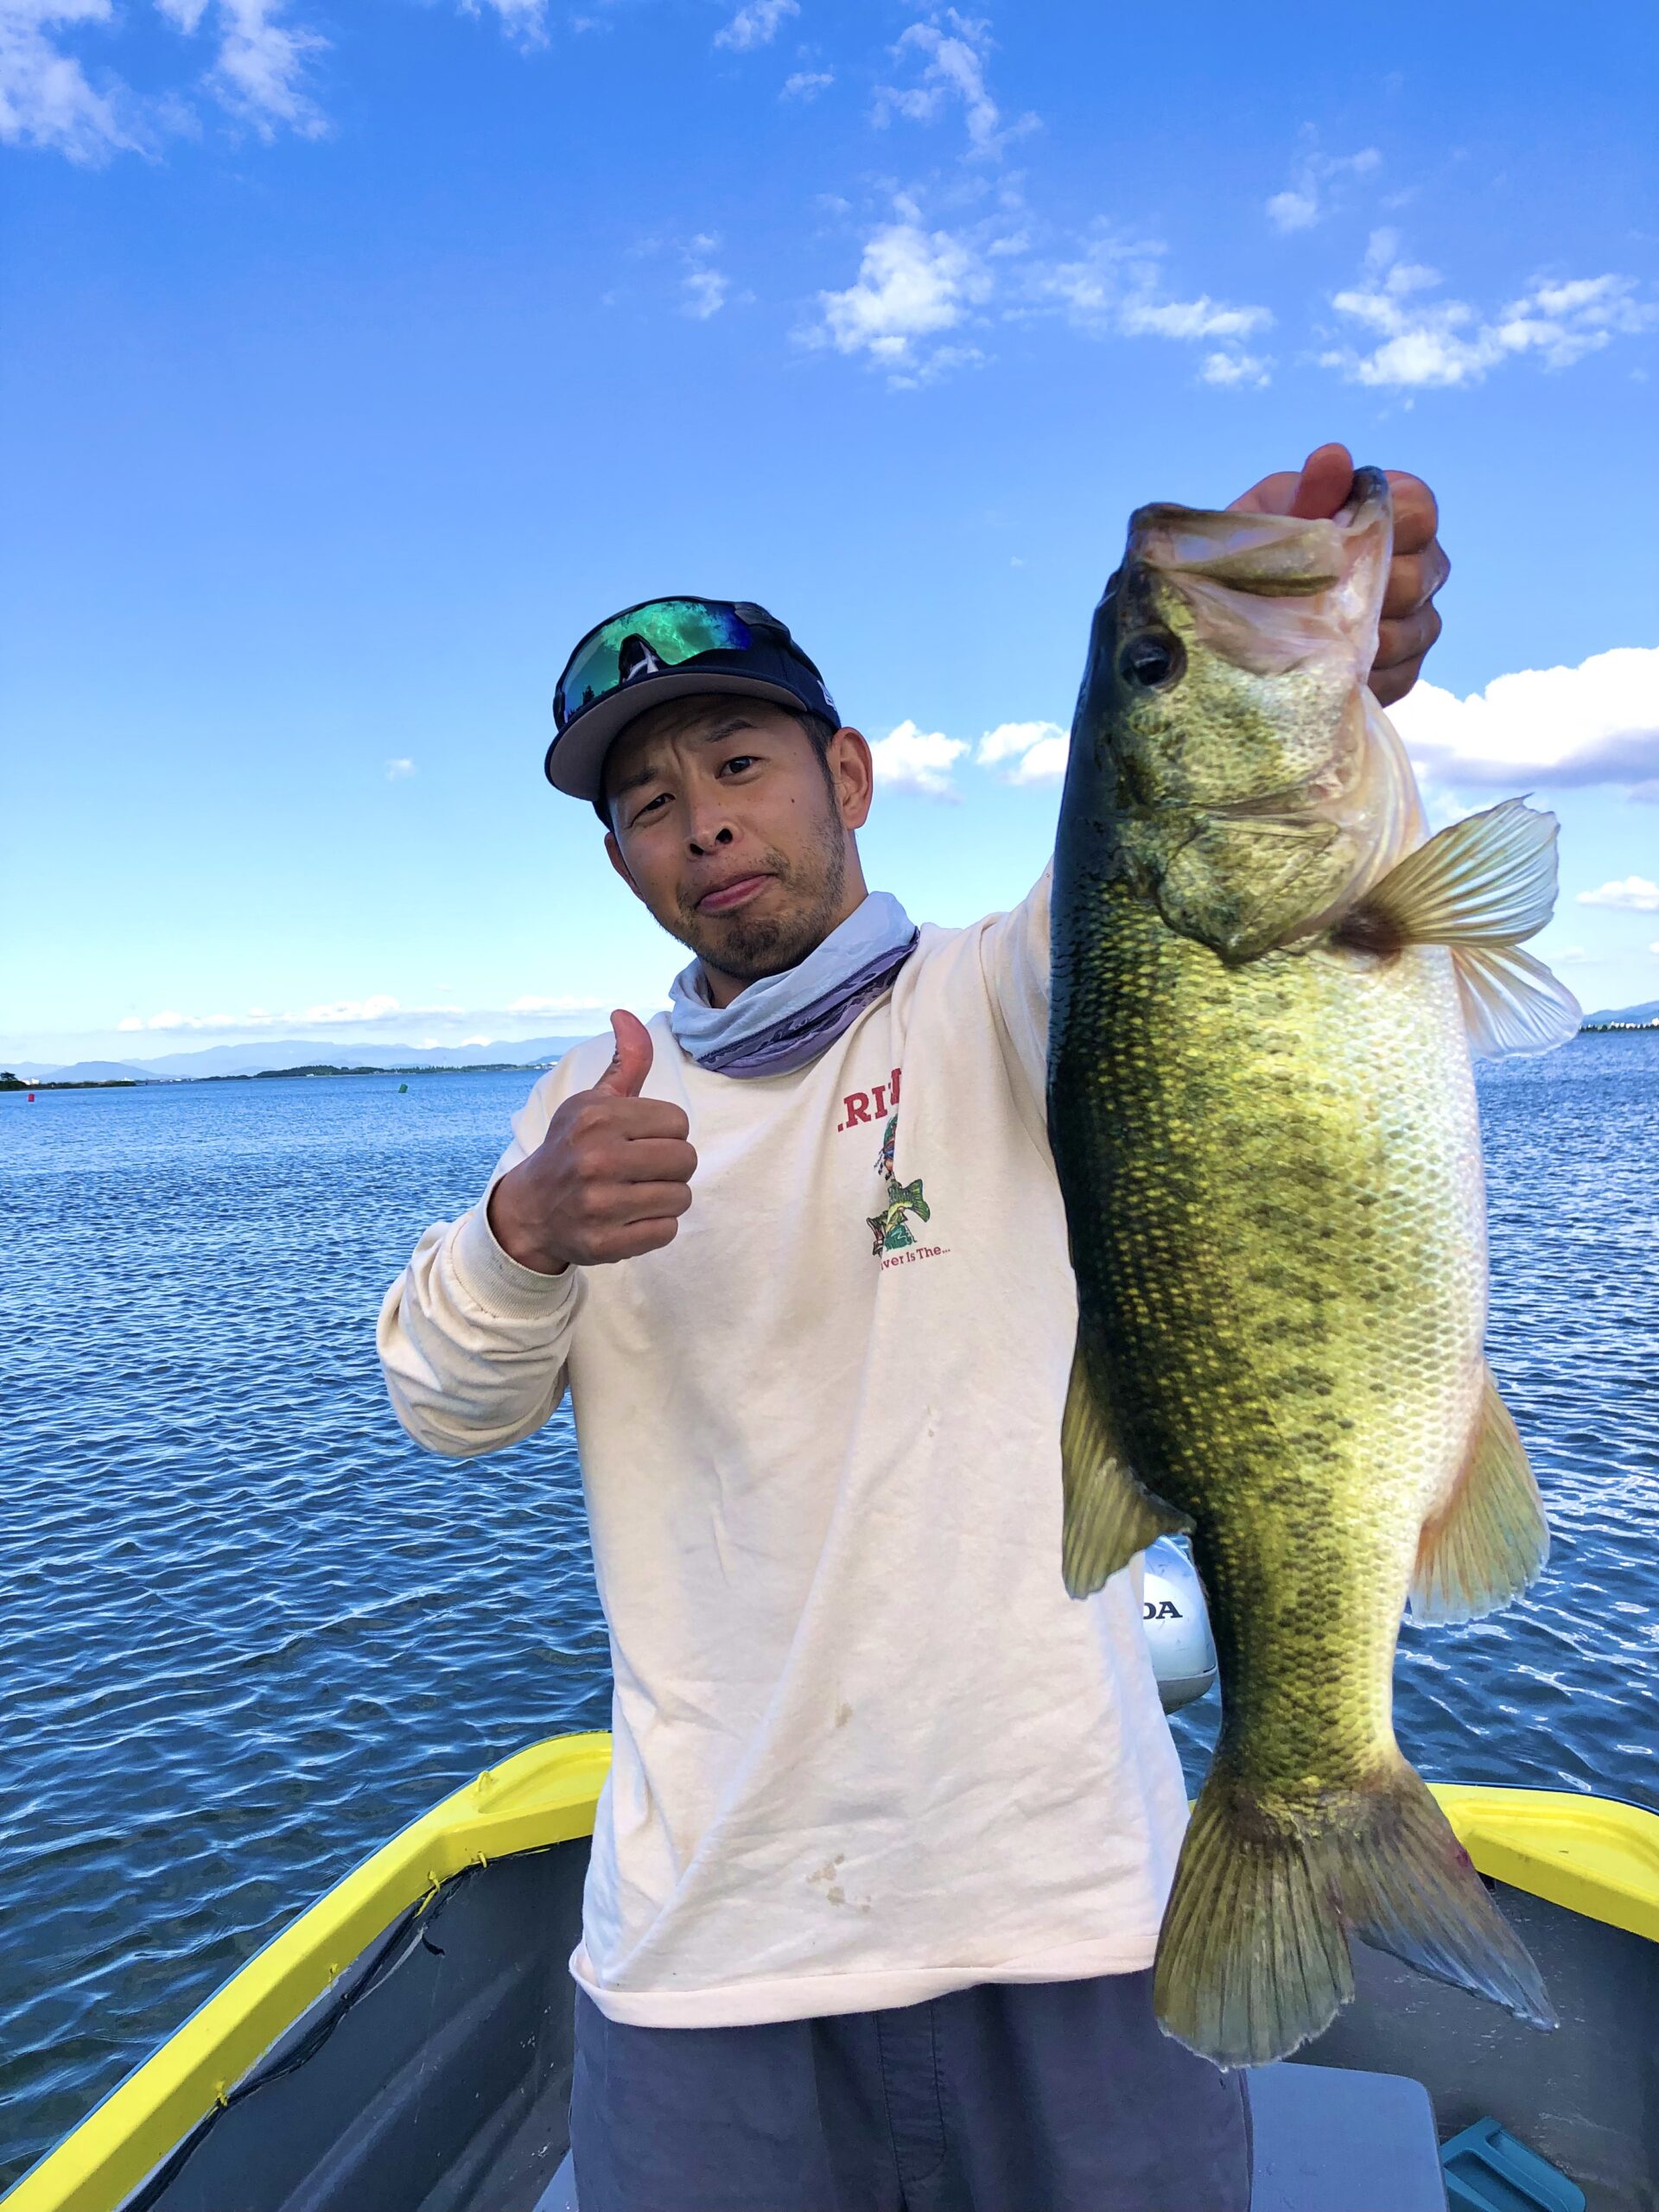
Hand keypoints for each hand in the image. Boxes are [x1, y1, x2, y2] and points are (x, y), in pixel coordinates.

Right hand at [486, 1011, 695, 1274]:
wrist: (531, 1210)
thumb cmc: (571, 1148)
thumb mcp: (592, 1102)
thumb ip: (625, 1062)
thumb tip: (625, 1013)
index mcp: (597, 1118)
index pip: (679, 1122)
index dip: (666, 1132)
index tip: (640, 1140)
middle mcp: (596, 1159)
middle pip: (686, 1160)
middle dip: (671, 1165)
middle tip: (642, 1169)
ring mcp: (600, 1205)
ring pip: (681, 1197)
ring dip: (666, 1196)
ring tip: (636, 1193)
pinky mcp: (605, 1244)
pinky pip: (667, 1231)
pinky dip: (656, 1226)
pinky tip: (630, 1218)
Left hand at [1229, 442, 1449, 706]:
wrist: (1229, 617)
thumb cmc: (1256, 555)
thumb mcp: (1268, 518)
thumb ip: (1307, 492)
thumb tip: (1333, 456)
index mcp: (1391, 516)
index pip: (1421, 509)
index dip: (1392, 522)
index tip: (1345, 539)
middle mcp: (1417, 564)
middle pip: (1424, 573)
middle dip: (1374, 587)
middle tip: (1323, 600)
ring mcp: (1415, 619)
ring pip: (1420, 628)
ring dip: (1368, 637)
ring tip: (1320, 641)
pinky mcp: (1402, 669)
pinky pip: (1404, 674)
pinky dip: (1367, 675)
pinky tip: (1330, 674)